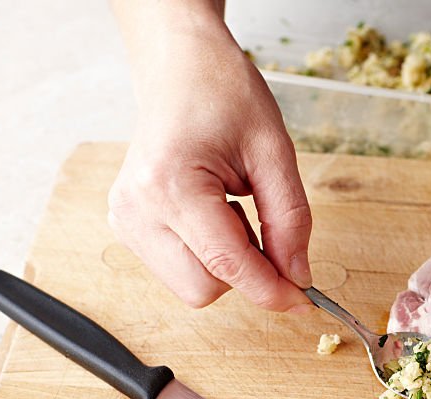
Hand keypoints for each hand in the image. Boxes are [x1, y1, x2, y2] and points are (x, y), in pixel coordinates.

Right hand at [108, 19, 311, 310]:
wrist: (179, 67)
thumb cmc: (223, 94)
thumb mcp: (274, 151)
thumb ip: (290, 220)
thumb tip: (298, 277)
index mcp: (169, 185)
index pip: (227, 265)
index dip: (272, 290)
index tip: (305, 299)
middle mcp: (136, 210)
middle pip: (204, 289)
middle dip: (246, 272)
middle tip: (260, 223)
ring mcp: (125, 220)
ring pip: (191, 287)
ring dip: (226, 263)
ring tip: (229, 207)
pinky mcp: (126, 226)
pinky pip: (179, 270)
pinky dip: (207, 255)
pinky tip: (210, 213)